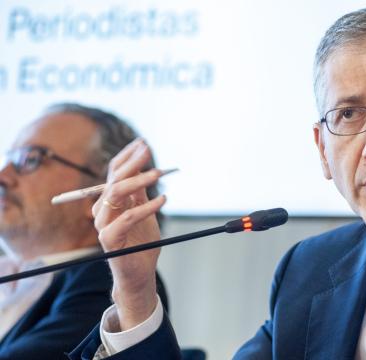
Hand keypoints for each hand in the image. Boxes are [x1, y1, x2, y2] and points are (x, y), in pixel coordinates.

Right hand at [93, 139, 165, 330]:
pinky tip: (163, 200)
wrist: (139, 273)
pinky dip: (146, 207)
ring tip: (158, 173)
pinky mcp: (110, 240)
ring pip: (116, 194)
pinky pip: (127, 218)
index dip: (127, 157)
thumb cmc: (142, 242)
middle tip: (148, 151)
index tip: (143, 143)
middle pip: (114, 179)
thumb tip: (145, 167)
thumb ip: (140, 192)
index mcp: (110, 201)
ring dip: (138, 181)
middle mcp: (103, 210)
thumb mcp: (144, 211)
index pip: (114, 172)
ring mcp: (104, 225)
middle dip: (132, 163)